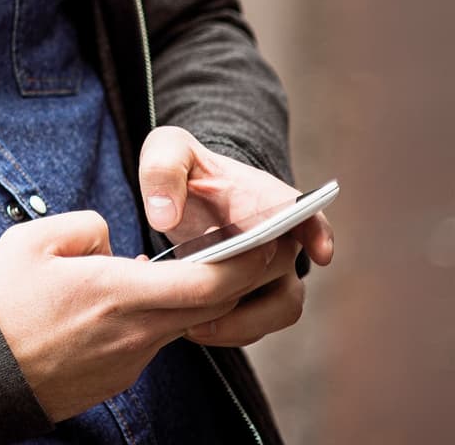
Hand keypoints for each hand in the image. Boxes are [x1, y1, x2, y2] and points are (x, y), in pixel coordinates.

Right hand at [0, 210, 289, 422]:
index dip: (247, 262)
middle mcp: (136, 331)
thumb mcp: (31, 240)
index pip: (209, 282)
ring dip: (186, 298)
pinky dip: (149, 319)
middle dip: (237, 277)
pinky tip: (115, 307)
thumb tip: (114, 241)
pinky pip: (148, 340)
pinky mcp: (119, 376)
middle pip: (210, 307)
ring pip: (178, 323)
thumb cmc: (1, 304)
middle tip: (247, 249)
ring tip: (165, 271)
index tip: (266, 241)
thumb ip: (87, 226)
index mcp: (119, 292)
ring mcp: (131, 359)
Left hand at [138, 125, 334, 346]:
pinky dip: (225, 330)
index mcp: (269, 200)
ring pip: (278, 309)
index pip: (309, 215)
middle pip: (284, 272)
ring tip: (192, 324)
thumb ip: (162, 170)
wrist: (183, 196)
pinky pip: (253, 326)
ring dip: (240, 321)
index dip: (319, 233)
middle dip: (245, 286)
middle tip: (199, 293)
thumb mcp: (166, 151)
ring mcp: (270, 273)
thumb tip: (164, 215)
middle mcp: (279, 240)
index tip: (320, 252)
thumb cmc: (183, 170)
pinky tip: (186, 325)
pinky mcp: (252, 299)